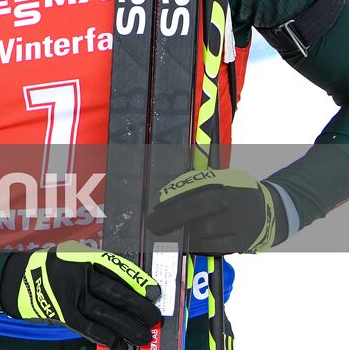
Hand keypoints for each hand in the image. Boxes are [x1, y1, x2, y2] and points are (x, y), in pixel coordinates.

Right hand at [0, 240, 160, 346]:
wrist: (18, 281)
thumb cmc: (51, 272)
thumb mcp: (72, 263)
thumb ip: (96, 273)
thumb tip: (131, 291)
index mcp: (83, 258)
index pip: (116, 267)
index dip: (137, 279)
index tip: (154, 291)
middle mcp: (78, 274)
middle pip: (116, 292)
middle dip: (139, 308)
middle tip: (154, 318)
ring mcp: (70, 294)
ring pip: (107, 313)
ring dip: (129, 327)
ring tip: (144, 336)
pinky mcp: (62, 313)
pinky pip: (90, 327)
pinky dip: (107, 337)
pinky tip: (120, 344)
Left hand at [146, 168, 285, 253]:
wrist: (273, 211)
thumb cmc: (237, 192)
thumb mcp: (224, 179)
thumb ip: (199, 183)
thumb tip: (167, 193)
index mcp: (227, 187)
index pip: (196, 193)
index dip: (173, 201)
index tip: (156, 207)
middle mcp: (235, 206)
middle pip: (197, 213)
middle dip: (171, 219)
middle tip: (153, 224)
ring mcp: (240, 227)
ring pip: (205, 233)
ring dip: (185, 233)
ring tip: (173, 232)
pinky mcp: (242, 243)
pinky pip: (215, 248)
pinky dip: (199, 246)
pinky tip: (189, 242)